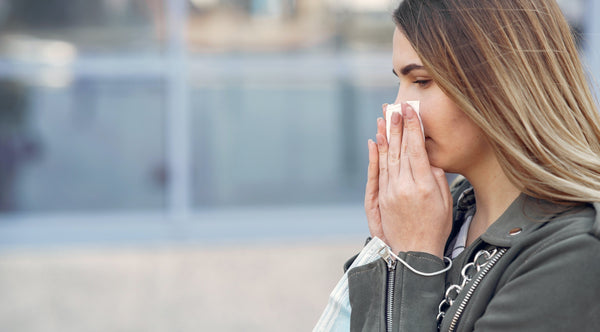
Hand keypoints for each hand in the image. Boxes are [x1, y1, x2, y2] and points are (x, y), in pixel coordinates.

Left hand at [365, 103, 451, 257]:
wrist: (414, 253)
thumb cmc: (435, 228)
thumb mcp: (445, 203)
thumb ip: (436, 178)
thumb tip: (427, 158)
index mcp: (424, 186)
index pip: (416, 149)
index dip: (412, 128)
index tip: (410, 110)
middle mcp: (404, 187)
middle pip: (399, 150)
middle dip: (397, 126)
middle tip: (395, 107)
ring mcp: (389, 192)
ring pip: (386, 158)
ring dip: (385, 135)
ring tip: (384, 118)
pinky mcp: (380, 199)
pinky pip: (377, 172)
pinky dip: (375, 155)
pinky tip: (375, 141)